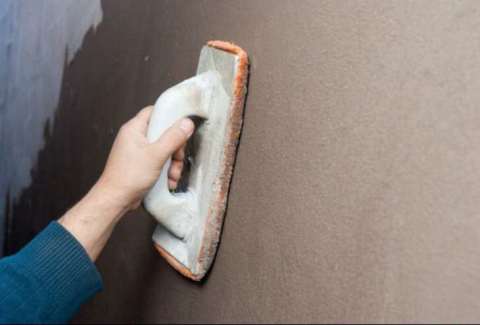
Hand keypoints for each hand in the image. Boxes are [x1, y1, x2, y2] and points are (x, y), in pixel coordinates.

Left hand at [59, 106, 193, 260]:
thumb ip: (173, 137)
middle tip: (176, 159)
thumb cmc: (129, 176)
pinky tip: (168, 182)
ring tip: (172, 176)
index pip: (154, 112)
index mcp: (134, 129)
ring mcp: (138, 152)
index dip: (169, 116)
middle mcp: (135, 138)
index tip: (182, 126)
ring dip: (172, 164)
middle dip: (175, 149)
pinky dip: (166, 171)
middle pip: (163, 134)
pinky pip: (159, 162)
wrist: (115, 199)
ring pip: (164, 150)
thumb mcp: (156, 154)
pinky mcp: (141, 164)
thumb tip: (187, 123)